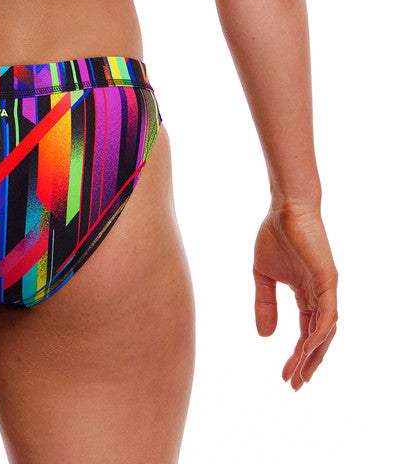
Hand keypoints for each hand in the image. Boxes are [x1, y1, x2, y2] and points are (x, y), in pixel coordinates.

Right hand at [253, 202, 337, 389]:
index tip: (285, 376)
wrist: (285, 207)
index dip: (297, 355)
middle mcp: (320, 295)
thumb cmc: (275, 234)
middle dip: (308, 363)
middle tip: (295, 385)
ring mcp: (326, 289)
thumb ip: (265, 303)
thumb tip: (265, 336)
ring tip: (300, 372)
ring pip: (325, 331)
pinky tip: (308, 347)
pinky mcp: (328, 280)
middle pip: (319, 338)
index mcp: (306, 294)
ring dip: (314, 354)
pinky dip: (320, 333)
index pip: (306, 332)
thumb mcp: (264, 275)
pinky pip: (328, 314)